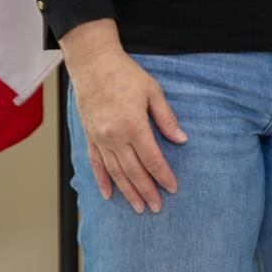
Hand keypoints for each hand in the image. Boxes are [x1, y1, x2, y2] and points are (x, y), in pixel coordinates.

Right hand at [68, 47, 186, 213]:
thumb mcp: (153, 91)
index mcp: (134, 125)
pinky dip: (102, 180)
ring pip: (115, 172)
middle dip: (147, 191)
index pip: (152, 159)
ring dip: (127, 192)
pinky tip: (108, 194)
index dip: (163, 176)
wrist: (94, 64)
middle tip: (157, 207)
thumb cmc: (125, 74)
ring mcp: (100, 138)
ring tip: (138, 207)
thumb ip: (166, 118)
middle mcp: (115, 137)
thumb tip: (181, 140)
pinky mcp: (90, 136)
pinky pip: (95, 164)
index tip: (172, 188)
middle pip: (133, 171)